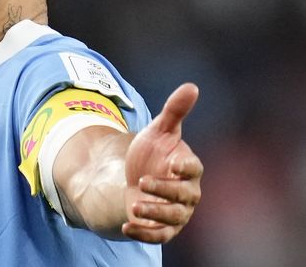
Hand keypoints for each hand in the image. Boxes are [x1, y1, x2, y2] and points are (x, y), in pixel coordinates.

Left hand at [122, 83, 202, 242]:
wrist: (135, 176)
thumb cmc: (152, 152)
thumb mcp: (159, 130)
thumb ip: (174, 111)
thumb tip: (191, 86)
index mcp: (189, 168)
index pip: (195, 169)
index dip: (186, 168)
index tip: (173, 164)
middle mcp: (187, 192)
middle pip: (183, 195)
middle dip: (164, 190)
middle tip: (141, 181)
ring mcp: (177, 212)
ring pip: (171, 217)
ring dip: (154, 212)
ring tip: (134, 204)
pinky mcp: (163, 227)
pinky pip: (158, 235)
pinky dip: (144, 232)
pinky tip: (127, 225)